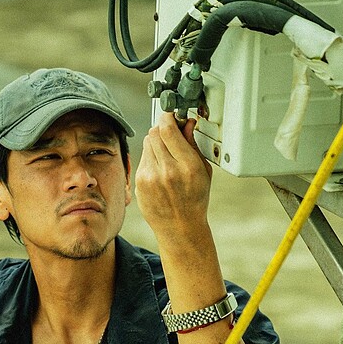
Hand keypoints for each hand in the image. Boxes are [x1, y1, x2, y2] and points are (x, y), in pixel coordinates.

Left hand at [134, 111, 212, 241]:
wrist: (180, 227)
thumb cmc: (195, 199)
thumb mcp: (203, 171)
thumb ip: (193, 145)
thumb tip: (187, 123)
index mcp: (187, 166)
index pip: (168, 129)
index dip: (168, 117)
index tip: (172, 116)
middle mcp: (167, 171)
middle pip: (154, 133)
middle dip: (163, 128)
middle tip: (171, 132)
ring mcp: (150, 177)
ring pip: (146, 143)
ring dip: (156, 142)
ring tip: (167, 153)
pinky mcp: (139, 182)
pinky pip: (142, 158)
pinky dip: (150, 156)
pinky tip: (160, 167)